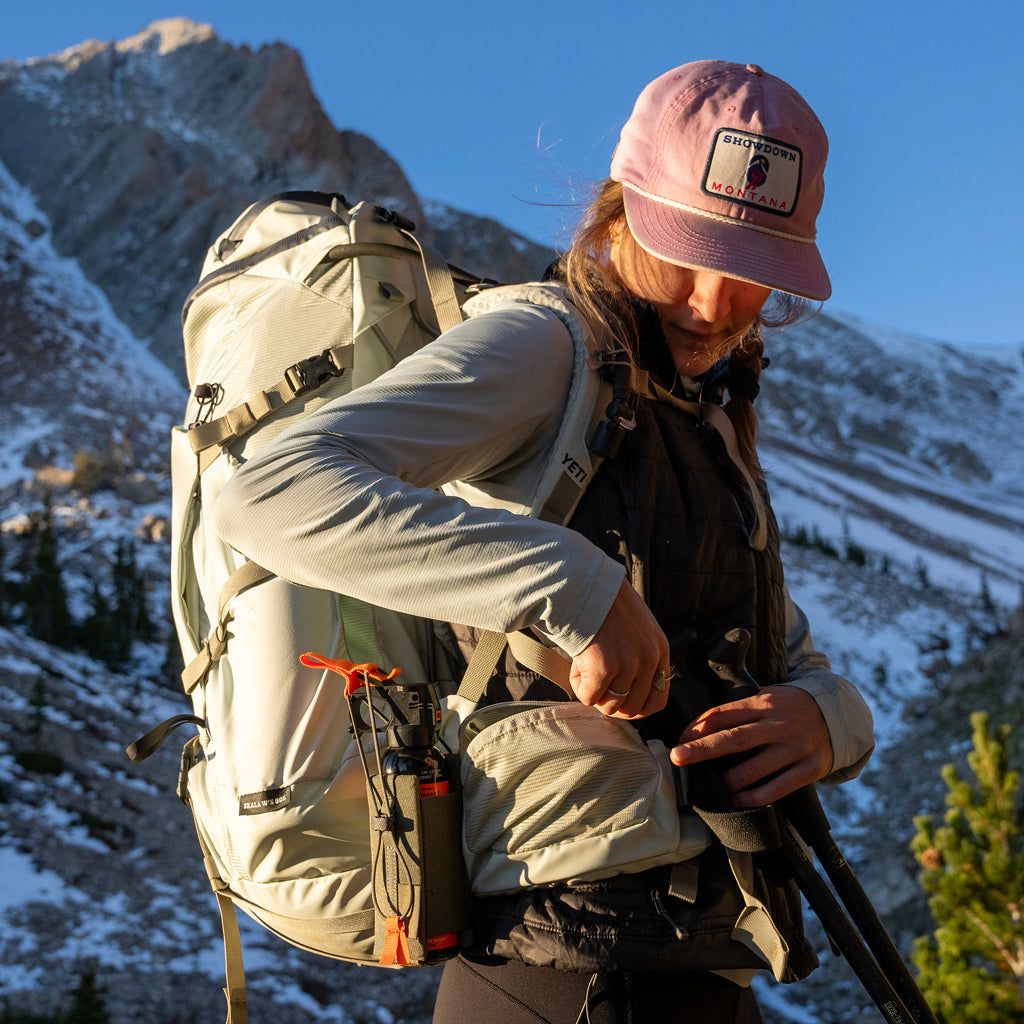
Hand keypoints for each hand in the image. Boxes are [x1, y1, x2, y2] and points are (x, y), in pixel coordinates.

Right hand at [569, 578, 669, 718]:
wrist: (583, 585)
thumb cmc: (603, 602)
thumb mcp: (638, 626)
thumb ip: (640, 654)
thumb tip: (627, 690)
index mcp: (660, 650)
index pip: (658, 699)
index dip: (637, 709)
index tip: (619, 704)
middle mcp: (648, 659)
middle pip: (633, 709)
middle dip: (611, 704)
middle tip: (596, 687)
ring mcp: (628, 664)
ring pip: (609, 706)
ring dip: (593, 694)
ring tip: (584, 670)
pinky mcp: (603, 668)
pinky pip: (588, 697)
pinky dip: (578, 687)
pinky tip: (575, 665)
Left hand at [670, 685, 833, 805]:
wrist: (837, 714)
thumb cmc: (788, 707)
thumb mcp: (766, 696)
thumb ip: (740, 709)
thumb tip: (700, 727)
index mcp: (763, 703)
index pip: (724, 713)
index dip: (698, 727)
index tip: (680, 740)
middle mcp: (778, 724)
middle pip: (734, 738)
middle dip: (703, 749)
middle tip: (678, 758)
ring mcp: (795, 747)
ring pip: (754, 769)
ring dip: (728, 781)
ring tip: (713, 786)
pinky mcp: (810, 769)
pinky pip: (777, 788)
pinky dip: (754, 797)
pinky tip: (737, 800)